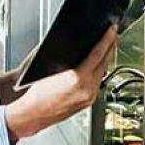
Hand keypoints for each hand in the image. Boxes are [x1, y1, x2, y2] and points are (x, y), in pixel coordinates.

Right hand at [4, 25, 116, 141]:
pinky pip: (97, 83)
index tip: (111, 30)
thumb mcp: (49, 69)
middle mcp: (87, 90)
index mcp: (78, 79)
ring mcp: (89, 98)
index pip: (98, 54)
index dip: (106, 39)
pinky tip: (96, 67)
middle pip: (105, 63)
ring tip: (106, 48)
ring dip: (105, 60)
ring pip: (102, 74)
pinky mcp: (87, 103)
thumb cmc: (36, 95)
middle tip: (112, 36)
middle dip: (109, 48)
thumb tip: (74, 46)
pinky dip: (98, 72)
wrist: (32, 115)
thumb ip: (65, 57)